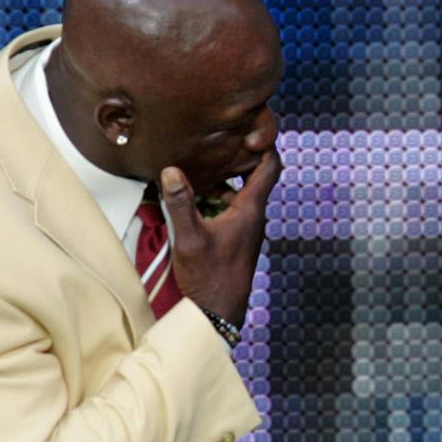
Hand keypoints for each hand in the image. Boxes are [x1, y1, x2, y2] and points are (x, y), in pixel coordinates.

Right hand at [160, 148, 281, 325]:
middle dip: (237, 154)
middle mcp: (253, 215)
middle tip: (216, 137)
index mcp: (250, 209)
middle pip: (254, 174)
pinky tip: (194, 195)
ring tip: (199, 162)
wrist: (218, 314)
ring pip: (240, 191)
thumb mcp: (190, 238)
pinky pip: (231, 207)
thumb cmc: (209, 279)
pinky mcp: (236, 238)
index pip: (270, 165)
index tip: (246, 126)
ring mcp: (246, 227)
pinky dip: (217, 196)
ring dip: (223, 177)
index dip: (264, 141)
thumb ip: (180, 203)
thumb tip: (171, 169)